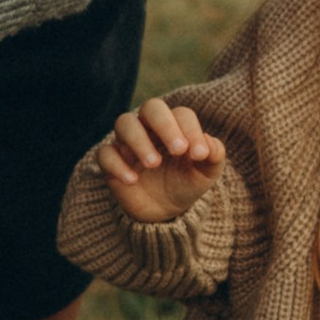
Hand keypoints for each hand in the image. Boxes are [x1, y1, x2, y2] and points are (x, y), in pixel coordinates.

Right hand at [95, 98, 225, 226]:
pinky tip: (132, 180)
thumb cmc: (185, 183)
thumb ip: (214, 155)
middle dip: (165, 125)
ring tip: (153, 164)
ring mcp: (127, 143)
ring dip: (139, 140)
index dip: (191, 130)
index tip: (199, 155)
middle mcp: (149, 128)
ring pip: (125, 123)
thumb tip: (207, 143)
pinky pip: (105, 154)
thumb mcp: (206, 173)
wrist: (164, 211)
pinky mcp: (110, 162)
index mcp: (175, 126)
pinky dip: (117, 164)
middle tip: (178, 150)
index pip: (181, 114)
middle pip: (152, 108)